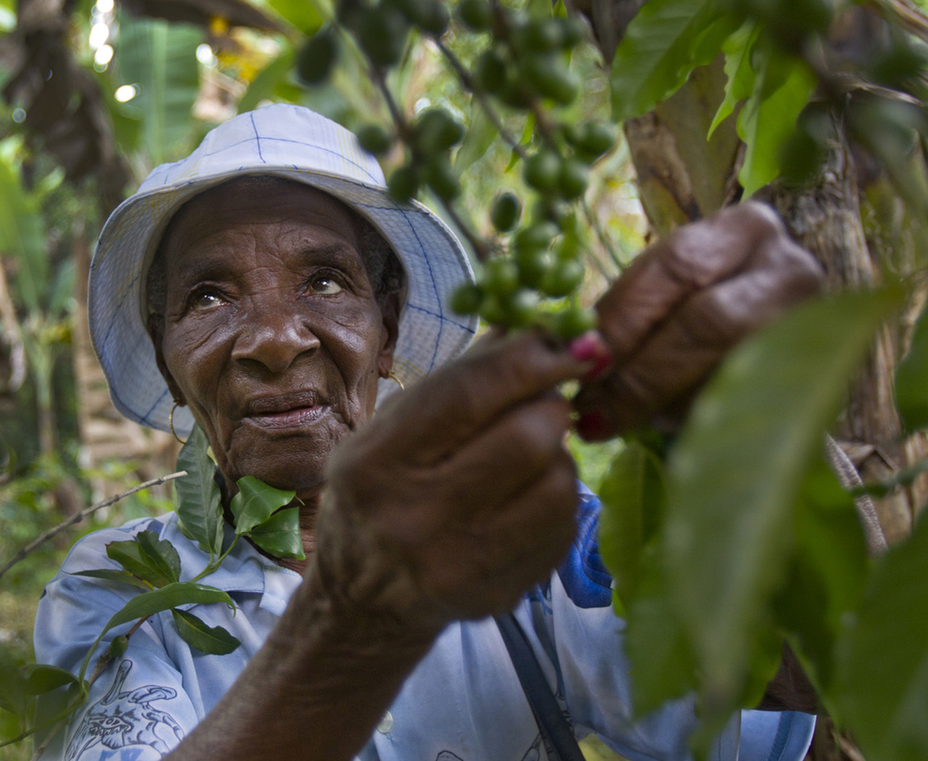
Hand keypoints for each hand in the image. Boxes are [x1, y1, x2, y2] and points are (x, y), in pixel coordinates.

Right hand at [315, 332, 597, 631]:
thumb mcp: (391, 430)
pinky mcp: (500, 591)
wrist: (363, 597)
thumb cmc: (378, 493)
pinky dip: (556, 495)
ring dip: (557, 454)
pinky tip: (528, 495)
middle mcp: (415, 517)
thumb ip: (457, 381)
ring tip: (529, 454)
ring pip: (558, 482)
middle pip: (528, 437)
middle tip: (542, 401)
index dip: (525, 358)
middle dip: (549, 405)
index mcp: (376, 463)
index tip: (556, 343)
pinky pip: (564, 525)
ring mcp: (461, 563)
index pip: (468, 393)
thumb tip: (530, 329)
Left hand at [573, 202, 823, 440]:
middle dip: (640, 372)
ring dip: (662, 404)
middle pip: (710, 322)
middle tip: (589, 408)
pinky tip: (657, 428)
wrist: (770, 335)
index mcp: (747, 230)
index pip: (678, 266)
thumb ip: (627, 314)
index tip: (580, 358)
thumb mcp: (665, 294)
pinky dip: (693, 423)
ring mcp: (815, 328)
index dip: (623, 316)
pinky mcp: (816, 383)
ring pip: (731, 372)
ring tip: (611, 421)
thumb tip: (573, 356)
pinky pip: (747, 409)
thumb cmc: (696, 307)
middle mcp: (792, 270)